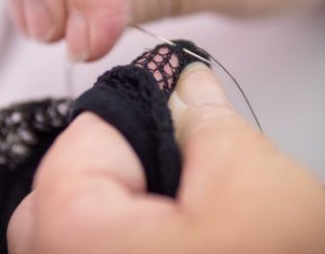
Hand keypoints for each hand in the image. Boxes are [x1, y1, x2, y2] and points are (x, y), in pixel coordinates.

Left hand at [7, 63, 324, 252]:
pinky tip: (183, 244)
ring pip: (86, 231)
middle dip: (130, 162)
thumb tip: (187, 86)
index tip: (175, 100)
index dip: (136, 110)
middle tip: (186, 161)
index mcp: (74, 240)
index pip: (80, 138)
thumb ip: (206, 120)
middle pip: (70, 190)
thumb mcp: (254, 181)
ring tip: (193, 212)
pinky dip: (136, 239)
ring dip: (134, 205)